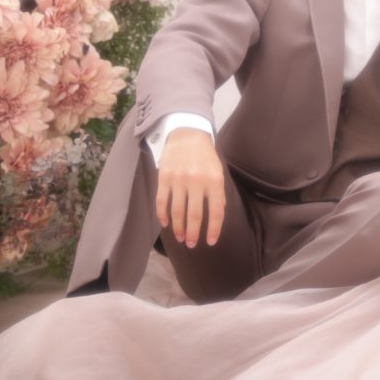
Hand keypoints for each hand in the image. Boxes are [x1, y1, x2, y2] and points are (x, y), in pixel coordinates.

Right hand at [155, 128, 225, 248]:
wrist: (187, 135)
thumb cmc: (205, 157)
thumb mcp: (218, 171)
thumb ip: (217, 192)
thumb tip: (217, 214)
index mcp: (215, 180)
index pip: (216, 210)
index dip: (214, 229)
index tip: (210, 242)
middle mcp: (197, 181)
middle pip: (195, 215)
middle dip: (194, 233)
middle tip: (192, 244)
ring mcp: (179, 180)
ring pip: (177, 211)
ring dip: (178, 228)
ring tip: (181, 237)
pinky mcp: (164, 178)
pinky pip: (162, 201)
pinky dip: (163, 215)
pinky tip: (166, 224)